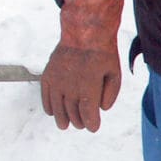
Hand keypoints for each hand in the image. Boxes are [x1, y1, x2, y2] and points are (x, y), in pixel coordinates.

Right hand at [41, 0, 124, 131]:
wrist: (83, 32)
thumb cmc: (103, 53)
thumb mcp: (115, 72)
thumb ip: (111, 93)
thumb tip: (102, 109)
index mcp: (88, 86)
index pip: (88, 113)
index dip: (91, 123)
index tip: (93, 128)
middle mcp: (70, 86)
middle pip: (72, 112)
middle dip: (78, 121)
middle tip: (82, 125)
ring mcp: (57, 81)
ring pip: (58, 107)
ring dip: (62, 118)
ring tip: (65, 125)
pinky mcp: (48, 75)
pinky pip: (46, 95)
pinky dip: (49, 105)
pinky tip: (52, 112)